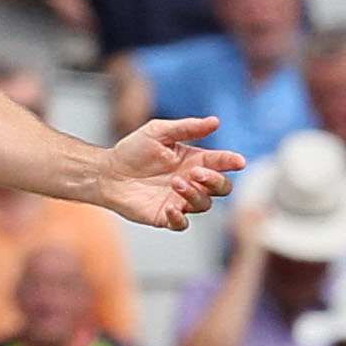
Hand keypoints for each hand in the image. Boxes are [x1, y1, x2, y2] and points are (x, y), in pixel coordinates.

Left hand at [91, 116, 246, 231]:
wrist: (107, 172)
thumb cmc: (133, 150)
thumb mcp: (159, 132)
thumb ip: (187, 128)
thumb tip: (215, 122)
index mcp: (194, 160)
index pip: (221, 163)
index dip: (231, 162)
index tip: (238, 161)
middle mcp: (192, 181)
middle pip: (221, 188)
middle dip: (215, 181)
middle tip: (196, 173)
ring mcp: (180, 200)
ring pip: (203, 205)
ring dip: (194, 195)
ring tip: (175, 183)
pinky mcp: (165, 216)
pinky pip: (181, 224)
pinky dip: (179, 218)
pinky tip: (171, 207)